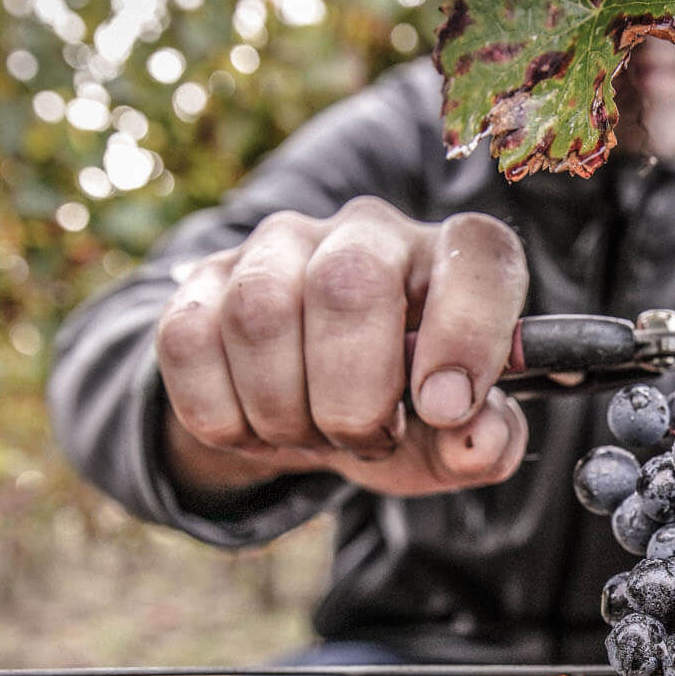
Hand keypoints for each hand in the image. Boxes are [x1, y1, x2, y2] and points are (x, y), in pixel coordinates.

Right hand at [153, 197, 530, 500]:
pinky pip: (189, 341)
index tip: (444, 409)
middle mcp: (369, 231)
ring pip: (260, 312)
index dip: (465, 334)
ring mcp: (279, 246)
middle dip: (354, 397)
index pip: (477, 256)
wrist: (314, 409)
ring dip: (285, 410)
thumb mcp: (453, 441)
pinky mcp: (204, 280)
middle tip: (369, 439)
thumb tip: (475, 435)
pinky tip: (257, 426)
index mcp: (454, 258)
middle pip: (347, 284)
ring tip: (312, 435)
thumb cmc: (405, 413)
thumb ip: (486, 444)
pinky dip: (223, 414)